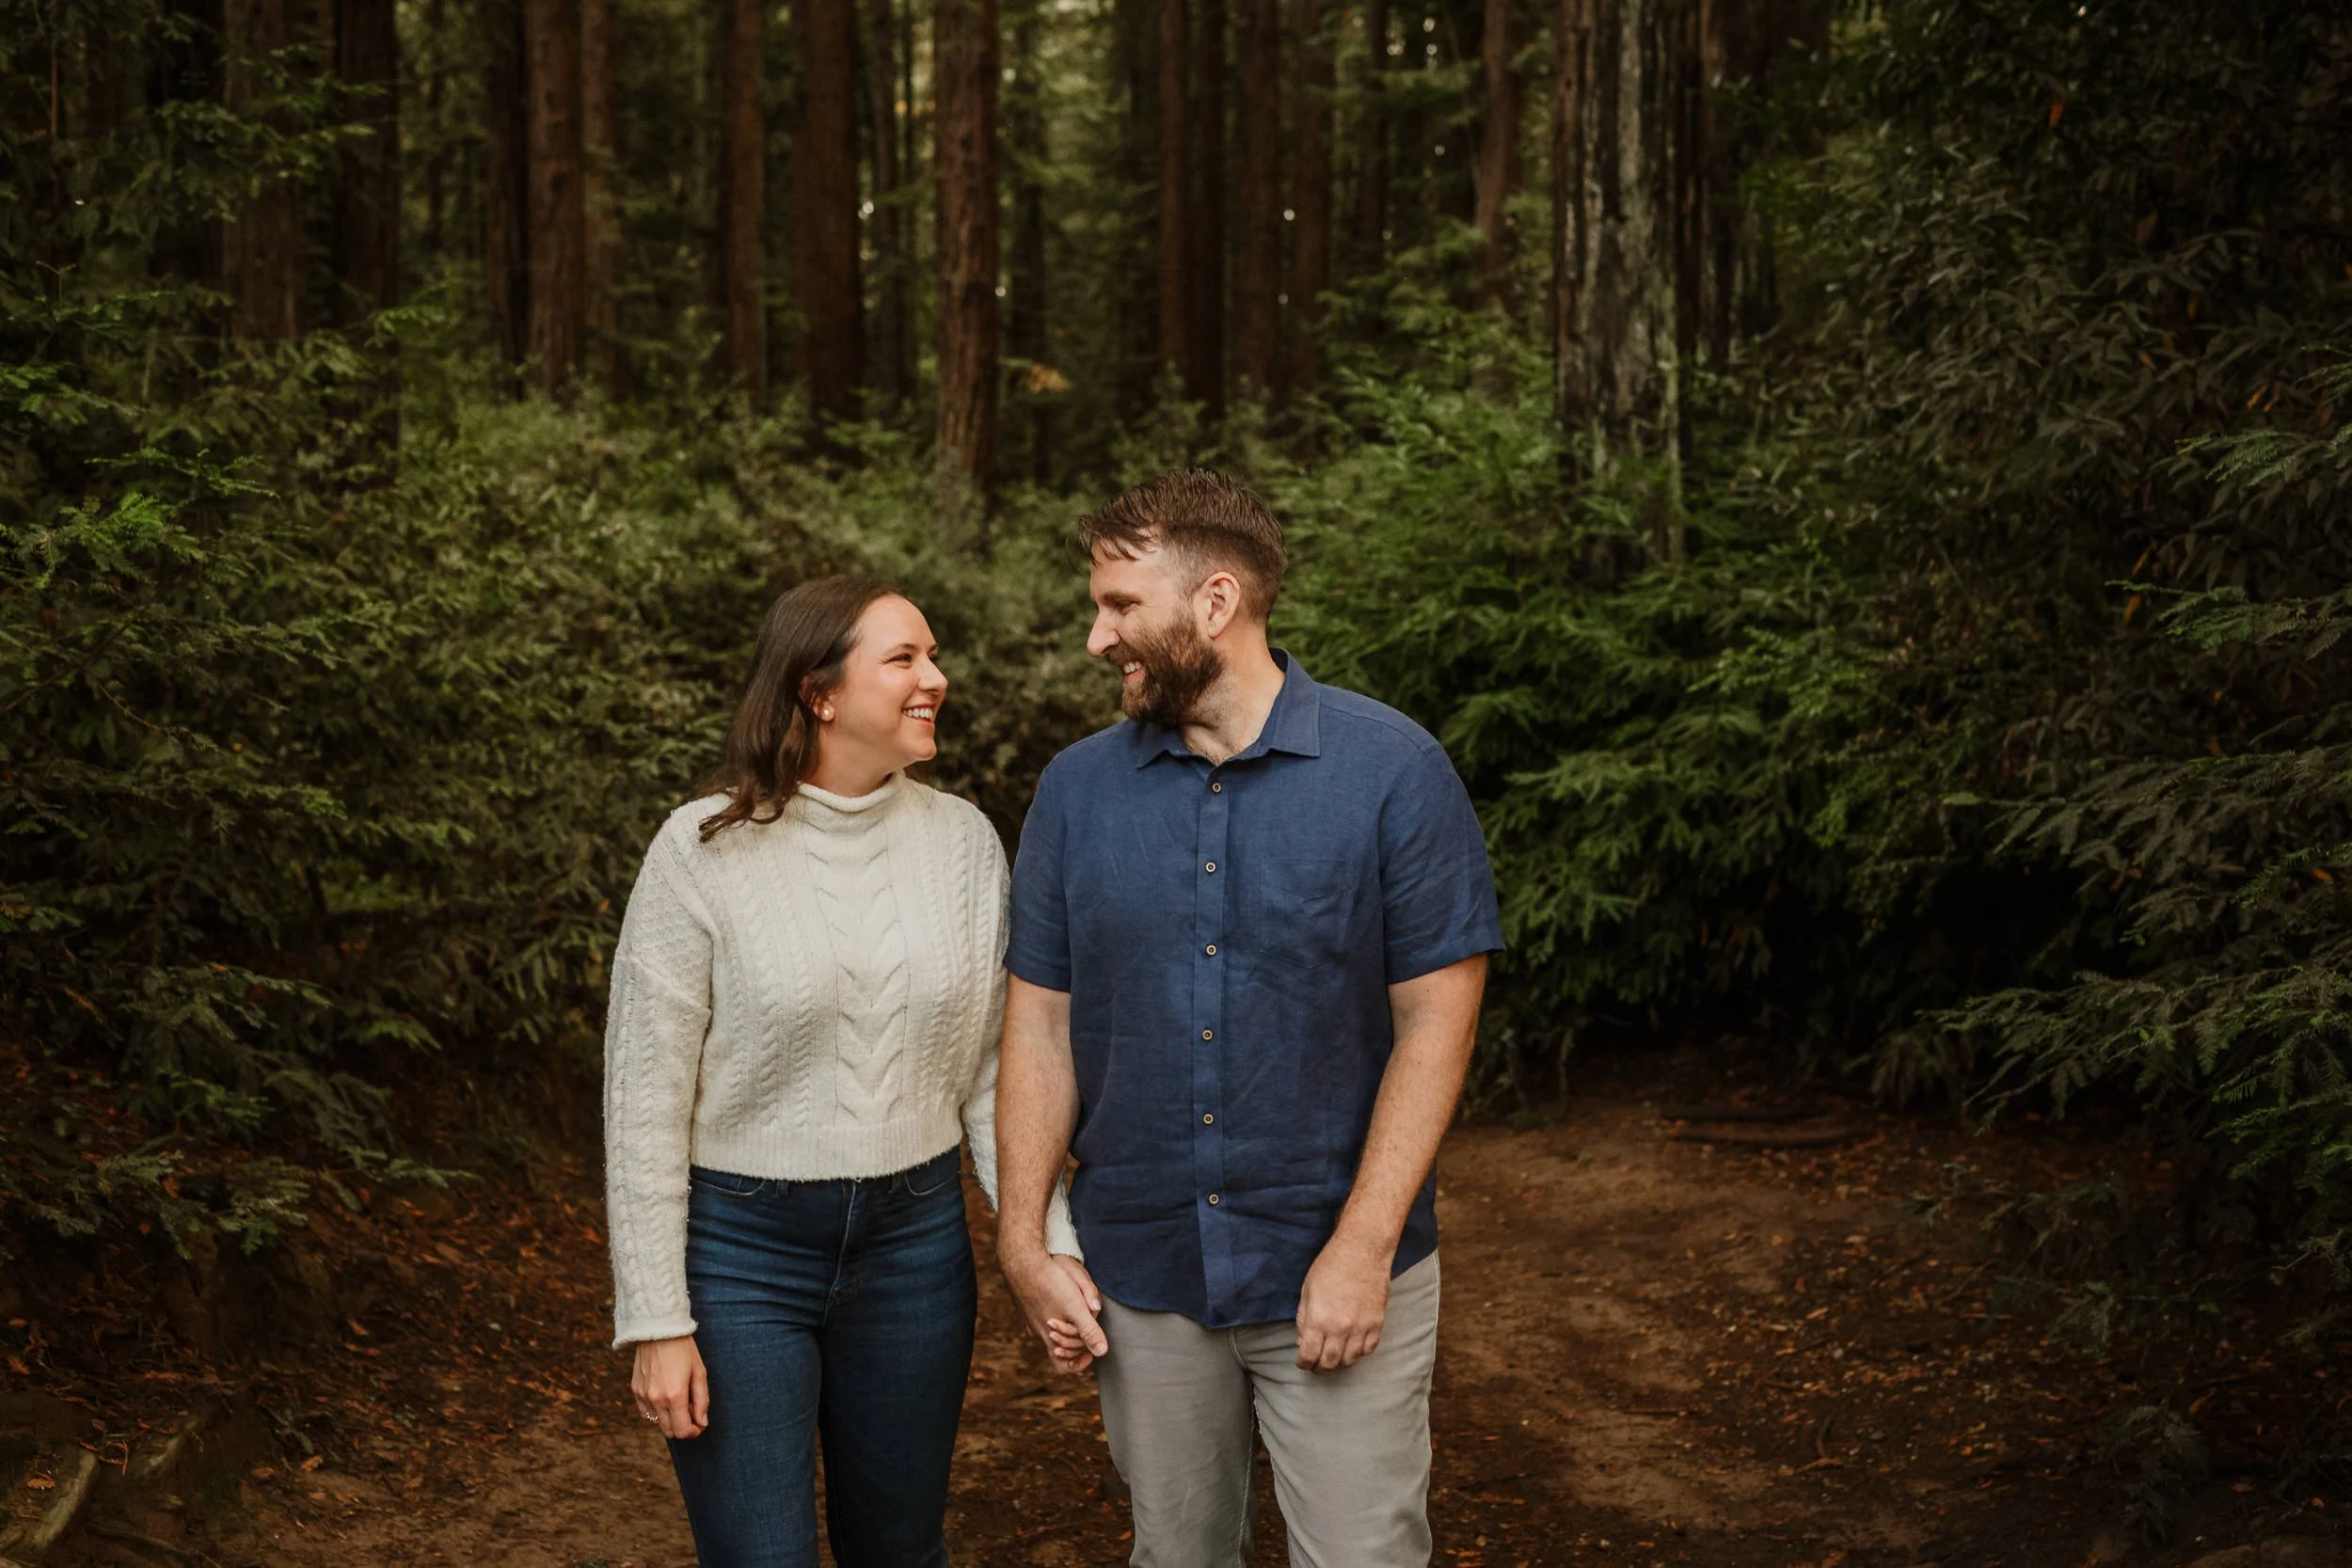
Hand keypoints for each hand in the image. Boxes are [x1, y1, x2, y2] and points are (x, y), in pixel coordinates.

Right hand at [631, 1334, 709, 1438]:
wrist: (658, 1329)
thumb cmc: (683, 1348)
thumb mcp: (699, 1372)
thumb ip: (702, 1401)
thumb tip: (702, 1423)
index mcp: (675, 1395)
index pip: (683, 1430)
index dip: (694, 1431)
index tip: (699, 1424)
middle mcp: (656, 1399)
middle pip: (669, 1431)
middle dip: (683, 1428)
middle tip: (691, 1412)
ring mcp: (643, 1396)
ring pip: (657, 1423)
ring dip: (669, 1419)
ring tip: (679, 1402)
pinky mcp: (635, 1390)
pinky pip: (646, 1412)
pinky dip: (656, 1411)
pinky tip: (665, 1397)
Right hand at [1002, 1247, 1108, 1374]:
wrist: (1022, 1261)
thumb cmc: (1051, 1282)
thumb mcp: (1076, 1307)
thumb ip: (1089, 1331)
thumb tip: (1102, 1351)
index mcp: (1050, 1335)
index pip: (1062, 1366)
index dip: (1077, 1364)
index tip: (1089, 1352)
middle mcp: (1037, 1331)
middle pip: (1057, 1347)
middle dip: (1075, 1340)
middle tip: (1087, 1324)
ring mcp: (1028, 1318)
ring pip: (1048, 1330)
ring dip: (1064, 1325)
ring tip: (1075, 1309)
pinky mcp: (1024, 1304)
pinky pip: (1038, 1315)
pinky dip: (1050, 1312)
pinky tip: (1056, 1297)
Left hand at [1295, 1236, 1390, 1372]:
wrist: (1362, 1250)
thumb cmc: (1331, 1265)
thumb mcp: (1307, 1290)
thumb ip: (1303, 1319)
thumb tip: (1303, 1342)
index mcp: (1319, 1319)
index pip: (1308, 1356)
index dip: (1303, 1363)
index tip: (1302, 1362)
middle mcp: (1340, 1328)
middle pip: (1329, 1364)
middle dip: (1319, 1368)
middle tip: (1316, 1365)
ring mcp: (1361, 1327)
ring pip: (1350, 1360)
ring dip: (1339, 1363)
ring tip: (1333, 1358)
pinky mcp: (1377, 1323)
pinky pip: (1368, 1350)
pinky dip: (1358, 1353)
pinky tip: (1352, 1347)